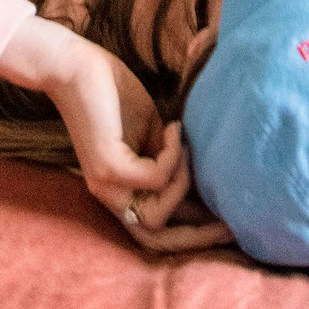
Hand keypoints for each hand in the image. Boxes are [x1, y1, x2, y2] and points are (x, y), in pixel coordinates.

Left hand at [0, 15, 228, 253]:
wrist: (78, 68)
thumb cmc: (114, 96)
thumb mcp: (151, 134)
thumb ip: (167, 160)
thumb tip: (199, 177)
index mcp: (121, 192)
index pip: (155, 234)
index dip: (190, 239)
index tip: (228, 230)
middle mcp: (111, 197)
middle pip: (155, 241)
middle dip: (196, 237)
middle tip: (230, 226)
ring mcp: (108, 185)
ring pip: (157, 215)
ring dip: (182, 182)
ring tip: (186, 147)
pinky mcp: (109, 166)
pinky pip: (155, 177)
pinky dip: (173, 155)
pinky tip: (174, 128)